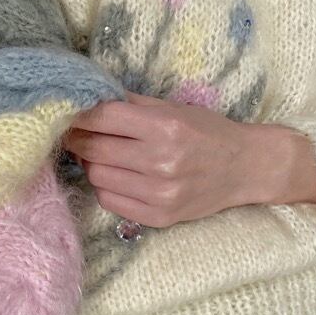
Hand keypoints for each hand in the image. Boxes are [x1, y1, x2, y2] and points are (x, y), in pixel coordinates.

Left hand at [60, 89, 315, 226]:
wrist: (246, 168)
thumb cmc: (208, 132)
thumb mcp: (174, 108)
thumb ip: (131, 103)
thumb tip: (87, 97)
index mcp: (165, 127)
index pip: (102, 118)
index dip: (79, 114)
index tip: (69, 112)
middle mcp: (162, 162)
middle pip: (94, 149)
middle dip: (77, 139)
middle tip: (73, 133)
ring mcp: (160, 194)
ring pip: (98, 177)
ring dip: (91, 164)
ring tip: (99, 154)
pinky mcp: (160, 217)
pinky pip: (111, 202)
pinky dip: (106, 187)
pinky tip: (116, 176)